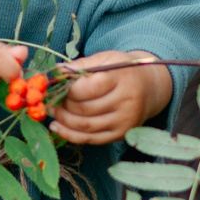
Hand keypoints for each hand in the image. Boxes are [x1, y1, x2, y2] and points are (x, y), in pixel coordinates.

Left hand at [47, 50, 173, 144]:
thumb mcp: (106, 59)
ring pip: (85, 126)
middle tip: (49, 100)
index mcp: (122, 78)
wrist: (150, 87)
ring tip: (52, 112)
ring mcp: (125, 121)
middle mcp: (126, 101)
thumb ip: (81, 65)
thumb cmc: (123, 70)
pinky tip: (58, 127)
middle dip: (62, 106)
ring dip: (63, 121)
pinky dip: (70, 135)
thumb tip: (56, 72)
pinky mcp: (121, 134)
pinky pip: (91, 139)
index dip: (66, 89)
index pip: (87, 88)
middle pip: (84, 109)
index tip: (55, 86)